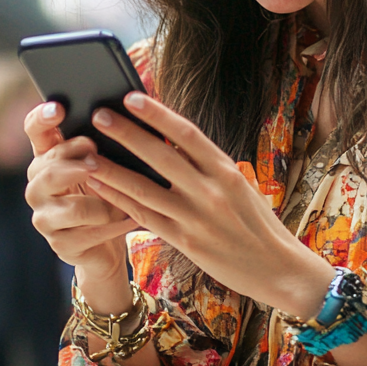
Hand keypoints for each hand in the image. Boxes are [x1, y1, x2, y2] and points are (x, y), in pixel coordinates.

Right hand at [24, 101, 136, 312]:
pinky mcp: (59, 244)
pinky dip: (114, 225)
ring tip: (124, 201)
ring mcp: (45, 218)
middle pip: (49, 170)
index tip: (59, 109)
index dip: (42, 118)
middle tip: (97, 162)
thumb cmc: (109, 195)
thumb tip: (122, 119)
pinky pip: (89, 232)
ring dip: (104, 204)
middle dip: (77, 165)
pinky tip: (129, 219)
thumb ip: (102, 144)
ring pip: (73, 207)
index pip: (35, 131)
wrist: (108, 245)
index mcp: (47, 159)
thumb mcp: (106, 166)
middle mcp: (38, 187)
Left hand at [83, 92, 335, 318]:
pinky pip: (145, 217)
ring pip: (145, 188)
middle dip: (127, 134)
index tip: (131, 96)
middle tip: (98, 114)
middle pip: (161, 156)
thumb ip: (208, 166)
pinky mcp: (185, 242)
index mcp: (227, 171)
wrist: (280, 269)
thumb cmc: (258, 224)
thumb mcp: (240, 187)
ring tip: (87, 153)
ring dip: (112, 169)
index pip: (188, 134)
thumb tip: (171, 140)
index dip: (157, 114)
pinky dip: (120, 201)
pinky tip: (100, 187)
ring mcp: (197, 218)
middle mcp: (212, 191)